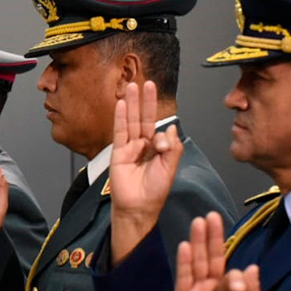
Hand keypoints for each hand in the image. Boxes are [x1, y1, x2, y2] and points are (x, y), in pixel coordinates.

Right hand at [109, 80, 183, 263]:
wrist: (138, 208)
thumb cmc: (154, 192)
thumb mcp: (170, 168)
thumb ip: (172, 148)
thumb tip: (171, 128)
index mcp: (159, 150)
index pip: (161, 130)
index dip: (164, 132)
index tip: (162, 144)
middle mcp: (144, 146)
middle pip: (145, 119)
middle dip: (147, 101)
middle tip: (148, 83)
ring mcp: (130, 148)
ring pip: (132, 121)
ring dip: (132, 104)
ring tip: (131, 85)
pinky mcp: (118, 152)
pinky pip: (120, 132)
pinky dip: (120, 117)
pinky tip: (121, 104)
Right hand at [170, 212, 259, 290]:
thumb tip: (254, 267)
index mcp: (229, 290)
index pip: (231, 272)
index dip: (236, 275)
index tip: (236, 287)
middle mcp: (212, 286)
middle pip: (212, 257)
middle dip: (212, 237)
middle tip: (212, 216)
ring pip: (197, 262)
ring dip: (197, 243)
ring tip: (198, 222)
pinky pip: (184, 276)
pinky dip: (184, 261)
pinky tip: (185, 246)